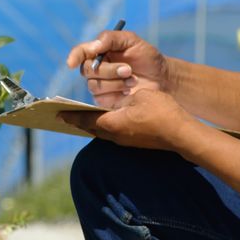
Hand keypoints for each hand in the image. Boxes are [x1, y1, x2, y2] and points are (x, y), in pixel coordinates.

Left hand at [58, 89, 194, 151]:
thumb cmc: (161, 111)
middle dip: (78, 121)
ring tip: (82, 116)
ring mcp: (125, 141)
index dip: (71, 116)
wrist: (182, 133)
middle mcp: (115, 136)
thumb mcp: (139, 97)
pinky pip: (112, 133)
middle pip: (90, 128)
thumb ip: (122, 99)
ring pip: (101, 131)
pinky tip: (106, 118)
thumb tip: (114, 101)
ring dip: (91, 123)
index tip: (57, 114)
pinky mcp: (134, 142)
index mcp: (112, 124)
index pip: (85, 120)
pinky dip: (104, 125)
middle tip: (65, 115)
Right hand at [65, 30, 170, 107]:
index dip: (74, 56)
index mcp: (99, 51)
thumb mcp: (132, 41)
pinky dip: (116, 93)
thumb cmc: (147, 57)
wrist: (162, 79)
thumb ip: (111, 38)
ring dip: (115, 82)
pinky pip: (101, 99)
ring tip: (133, 80)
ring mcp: (100, 86)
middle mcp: (96, 69)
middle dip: (107, 70)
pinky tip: (129, 91)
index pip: (80, 52)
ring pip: (94, 85)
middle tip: (128, 70)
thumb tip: (92, 46)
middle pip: (87, 70)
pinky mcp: (106, 101)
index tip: (71, 63)